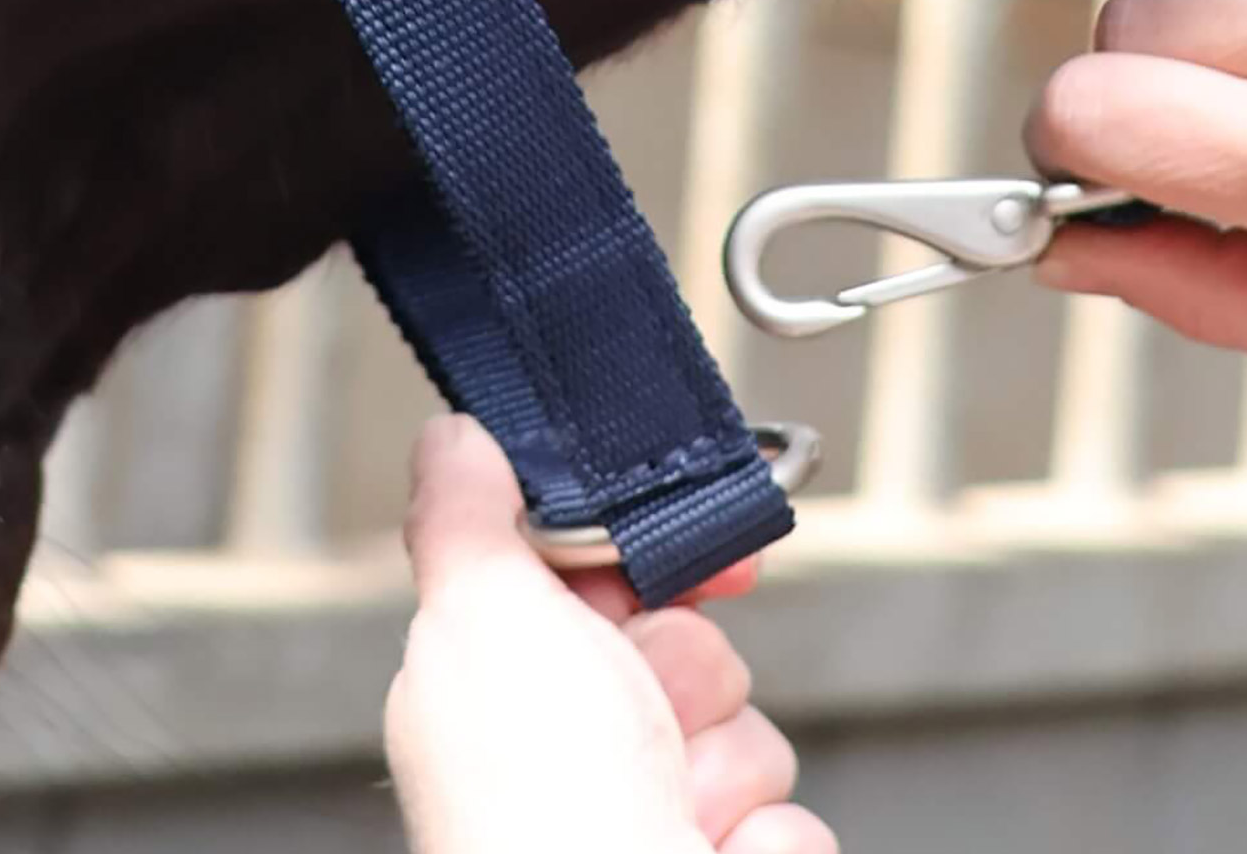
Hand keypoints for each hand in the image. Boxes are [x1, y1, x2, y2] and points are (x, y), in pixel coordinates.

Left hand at [387, 415, 834, 853]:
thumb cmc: (532, 812)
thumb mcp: (480, 620)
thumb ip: (469, 519)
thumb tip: (453, 434)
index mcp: (506, 683)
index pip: (608, 576)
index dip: (654, 560)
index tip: (679, 567)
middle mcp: (574, 754)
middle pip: (693, 646)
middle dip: (690, 674)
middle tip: (641, 716)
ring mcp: (649, 823)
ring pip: (749, 732)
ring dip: (725, 768)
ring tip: (668, 814)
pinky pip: (793, 819)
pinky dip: (762, 844)